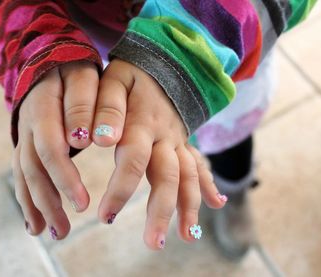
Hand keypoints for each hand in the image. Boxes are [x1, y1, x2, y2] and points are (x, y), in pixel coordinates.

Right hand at [12, 61, 97, 238]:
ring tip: (52, 233)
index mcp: (43, 107)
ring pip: (24, 174)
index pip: (49, 147)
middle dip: (48, 200)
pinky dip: (28, 198)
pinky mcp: (26, 143)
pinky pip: (22, 173)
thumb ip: (83, 104)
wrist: (52, 61)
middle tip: (65, 230)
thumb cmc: (75, 70)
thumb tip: (83, 141)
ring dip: (36, 205)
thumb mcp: (83, 77)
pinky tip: (36, 221)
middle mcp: (28, 125)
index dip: (63, 176)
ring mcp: (24, 135)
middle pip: (33, 167)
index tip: (82, 203)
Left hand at [92, 59, 226, 248]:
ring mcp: (179, 140)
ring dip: (189, 207)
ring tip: (189, 237)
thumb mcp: (114, 79)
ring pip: (189, 176)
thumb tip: (101, 140)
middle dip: (162, 211)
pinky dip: (208, 185)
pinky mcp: (184, 143)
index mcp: (143, 121)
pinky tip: (219, 204)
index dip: (121, 189)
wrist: (164, 60)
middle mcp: (166, 135)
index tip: (105, 217)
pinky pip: (200, 165)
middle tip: (153, 243)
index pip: (134, 159)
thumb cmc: (131, 72)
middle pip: (169, 176)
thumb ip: (104, 107)